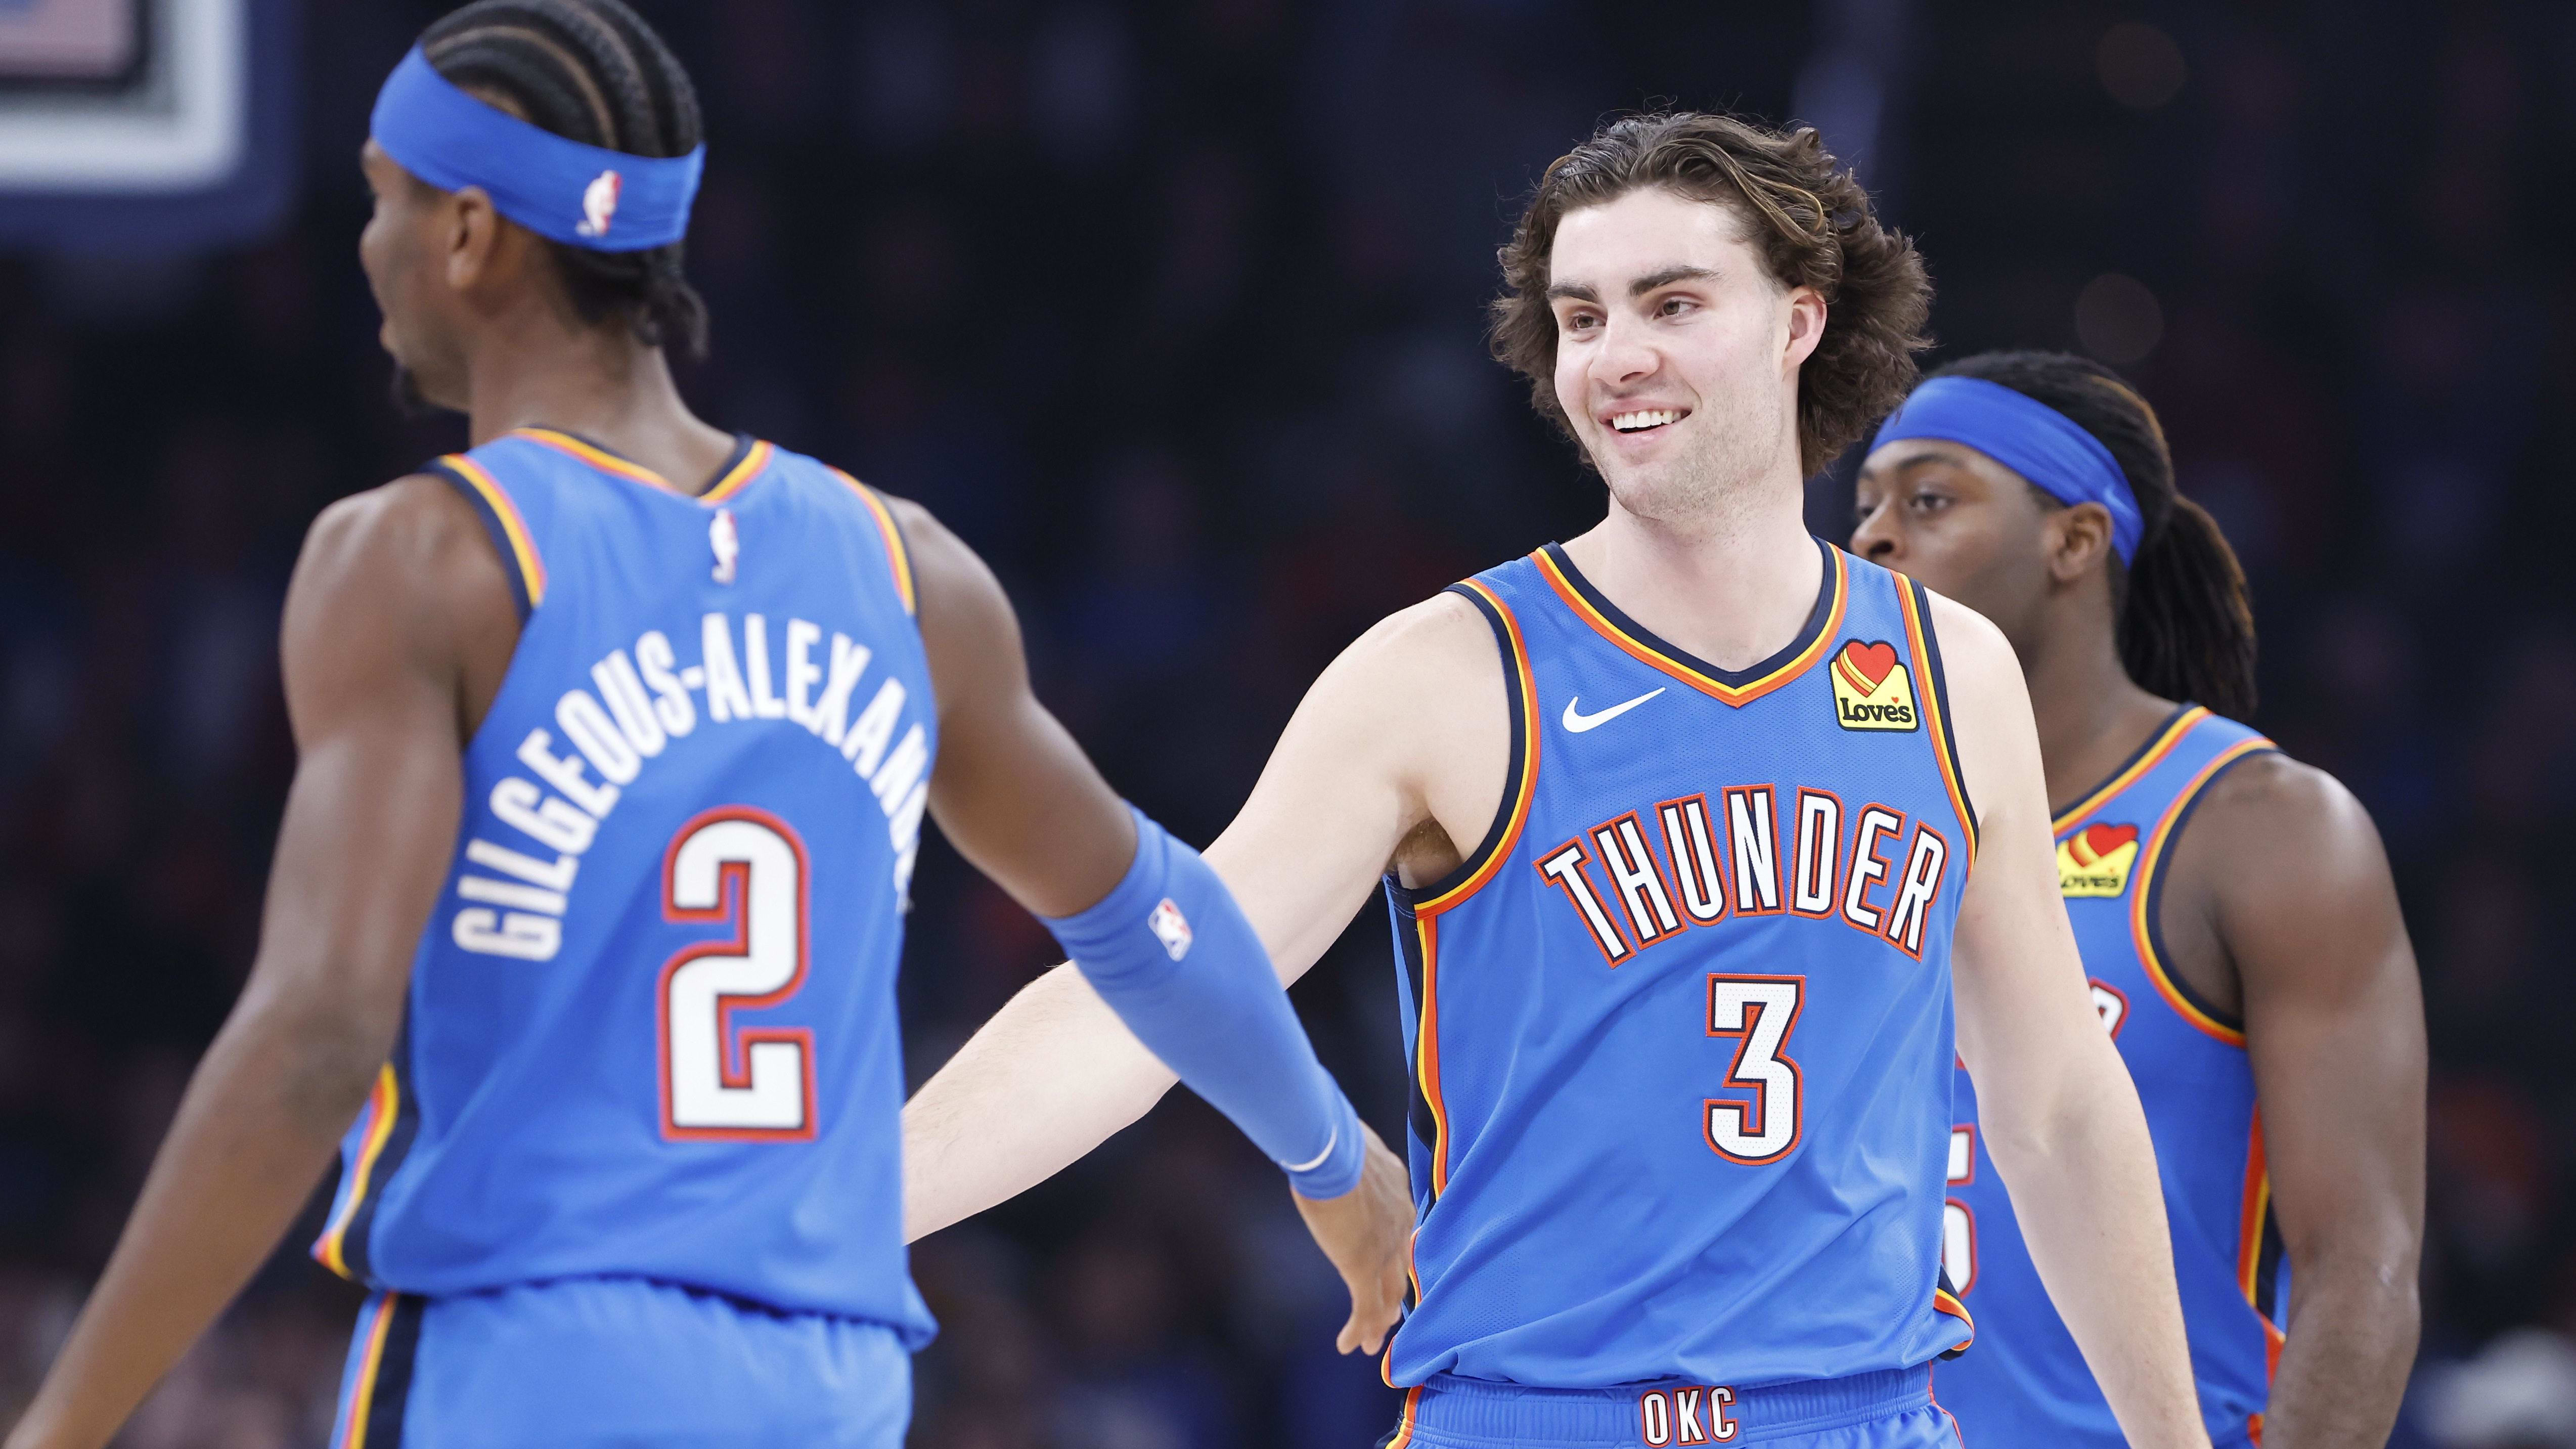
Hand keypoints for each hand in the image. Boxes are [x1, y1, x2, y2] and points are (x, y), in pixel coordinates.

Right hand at [1291, 1120, 1412, 1354]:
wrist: (1332, 1150)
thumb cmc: (1334, 1137)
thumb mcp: (1351, 1144)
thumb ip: (1352, 1155)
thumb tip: (1335, 1138)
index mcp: (1398, 1192)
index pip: (1402, 1231)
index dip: (1396, 1253)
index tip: (1389, 1265)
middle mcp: (1399, 1223)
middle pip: (1401, 1267)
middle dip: (1394, 1293)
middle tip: (1389, 1314)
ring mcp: (1384, 1248)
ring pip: (1387, 1295)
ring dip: (1378, 1321)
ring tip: (1372, 1342)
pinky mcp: (1362, 1267)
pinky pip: (1365, 1308)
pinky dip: (1359, 1330)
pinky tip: (1349, 1345)